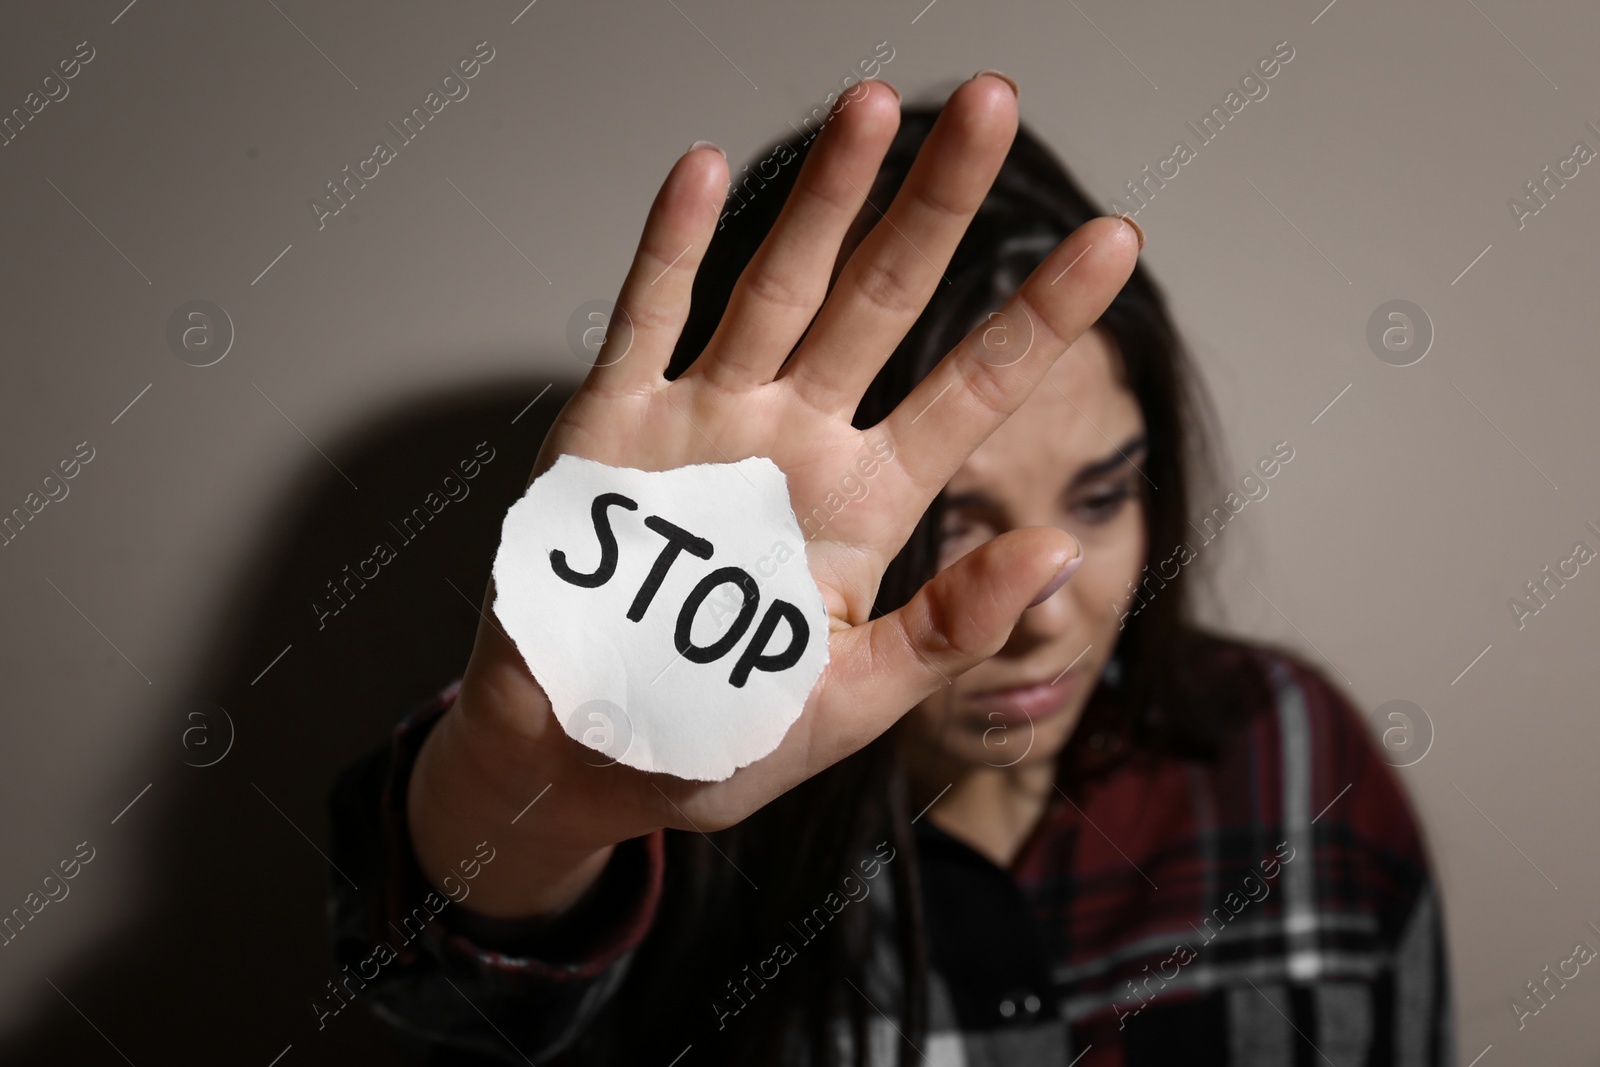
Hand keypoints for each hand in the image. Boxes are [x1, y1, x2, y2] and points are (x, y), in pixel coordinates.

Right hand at [409, 74, 1139, 917]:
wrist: (582, 758)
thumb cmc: (718, 738)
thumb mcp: (851, 703)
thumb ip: (948, 628)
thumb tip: (1056, 552)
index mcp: (865, 506)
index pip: (972, 392)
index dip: (1041, 318)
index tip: (1115, 242)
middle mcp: (795, 442)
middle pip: (882, 303)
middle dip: (938, 207)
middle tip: (995, 106)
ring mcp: (704, 423)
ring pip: (777, 288)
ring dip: (824, 198)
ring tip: (874, 105)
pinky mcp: (612, 429)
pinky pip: (647, 322)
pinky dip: (670, 248)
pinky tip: (702, 170)